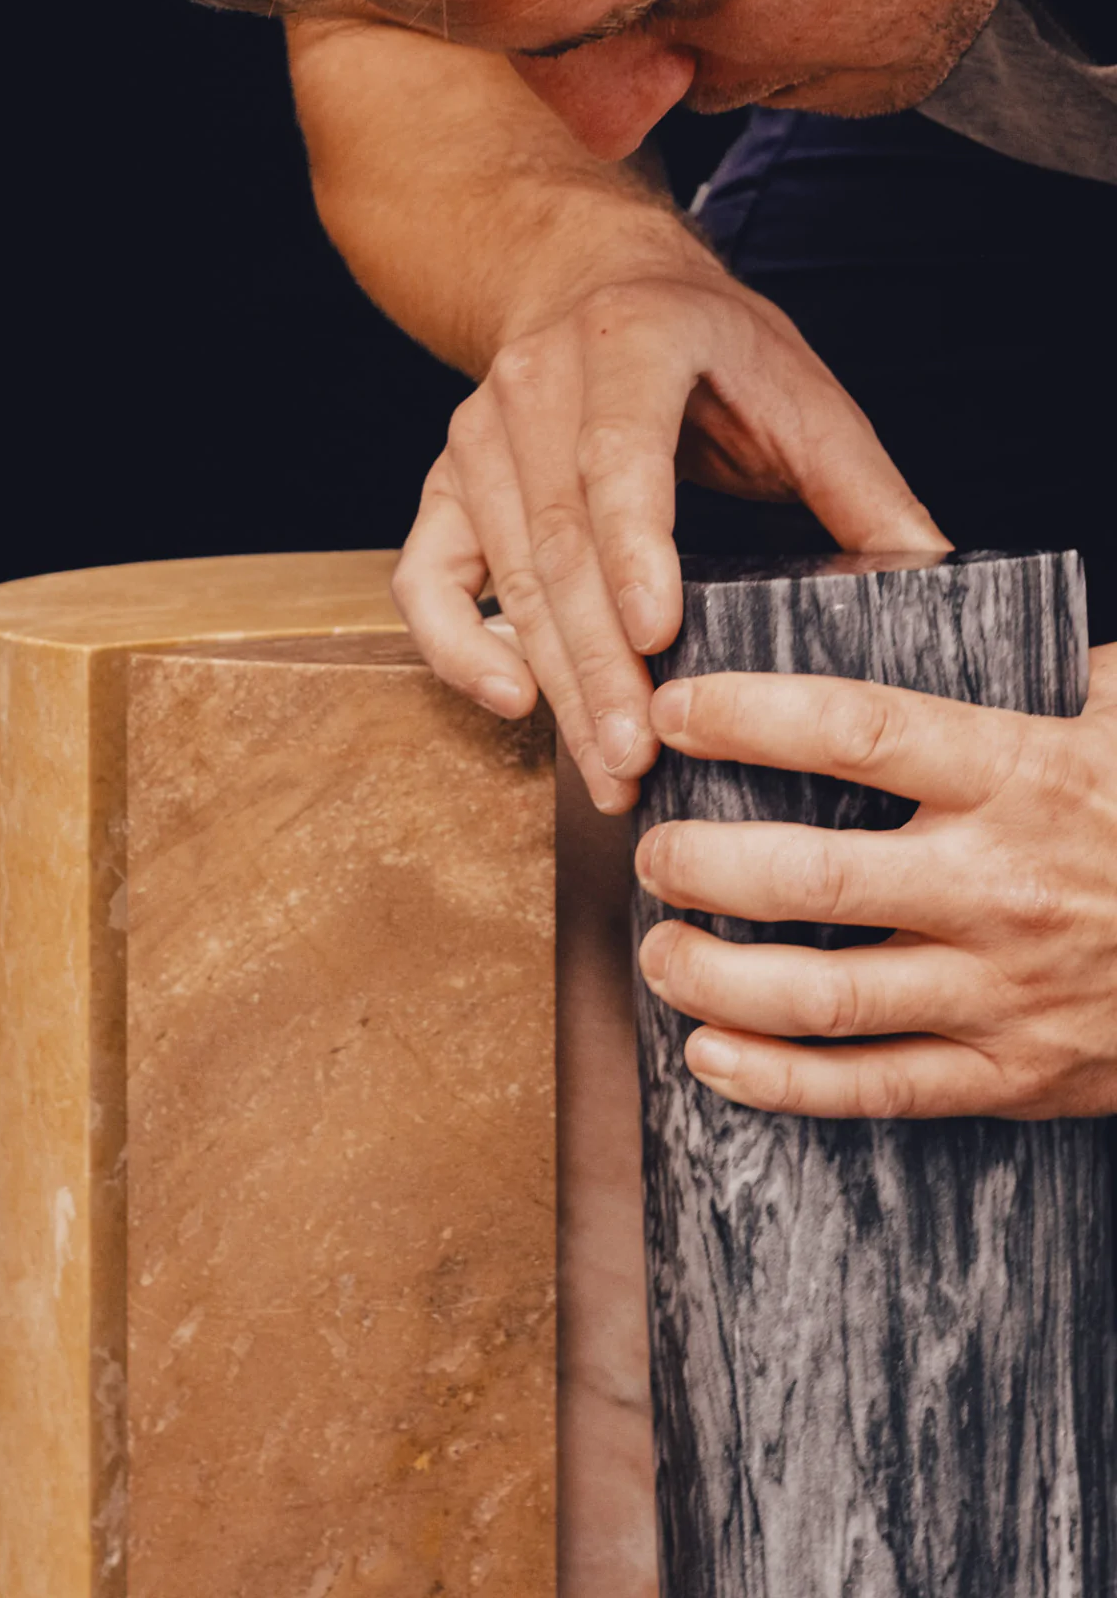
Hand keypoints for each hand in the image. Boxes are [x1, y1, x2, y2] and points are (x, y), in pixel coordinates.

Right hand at [392, 269, 946, 811]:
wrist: (588, 278)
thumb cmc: (698, 341)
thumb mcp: (793, 384)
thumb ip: (858, 479)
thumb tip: (929, 574)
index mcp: (630, 344)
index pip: (618, 455)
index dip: (634, 547)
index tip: (660, 634)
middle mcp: (535, 388)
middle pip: (558, 542)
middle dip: (598, 662)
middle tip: (640, 755)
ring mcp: (476, 441)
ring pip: (507, 577)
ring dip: (556, 681)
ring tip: (609, 765)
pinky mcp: (443, 487)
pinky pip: (425, 582)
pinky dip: (456, 649)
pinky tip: (514, 702)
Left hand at [634, 646, 1116, 1118]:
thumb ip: (1036, 667)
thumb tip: (925, 600)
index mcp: (1023, 773)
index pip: (854, 732)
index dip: (746, 717)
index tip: (673, 711)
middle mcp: (1002, 883)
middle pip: (808, 875)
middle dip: (700, 862)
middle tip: (653, 848)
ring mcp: (1006, 990)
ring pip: (822, 996)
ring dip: (713, 977)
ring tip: (661, 950)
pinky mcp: (1014, 1075)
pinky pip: (873, 1088)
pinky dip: (778, 1080)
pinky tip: (711, 1055)